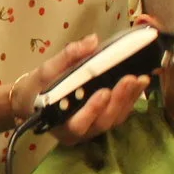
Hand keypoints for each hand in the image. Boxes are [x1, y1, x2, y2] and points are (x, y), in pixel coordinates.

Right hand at [9, 34, 149, 143]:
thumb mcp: (46, 70)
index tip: (104, 92)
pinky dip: (131, 99)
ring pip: (115, 119)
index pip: (78, 124)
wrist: (33, 99)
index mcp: (60, 124)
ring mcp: (94, 128)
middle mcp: (79, 132)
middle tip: (130, 78)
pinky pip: (120, 114)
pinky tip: (140, 83)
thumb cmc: (37, 87)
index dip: (92, 110)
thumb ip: (67, 57)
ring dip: (129, 99)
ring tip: (140, 79)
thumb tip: (92, 41)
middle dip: (118, 101)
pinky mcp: (103, 120)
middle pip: (103, 122)